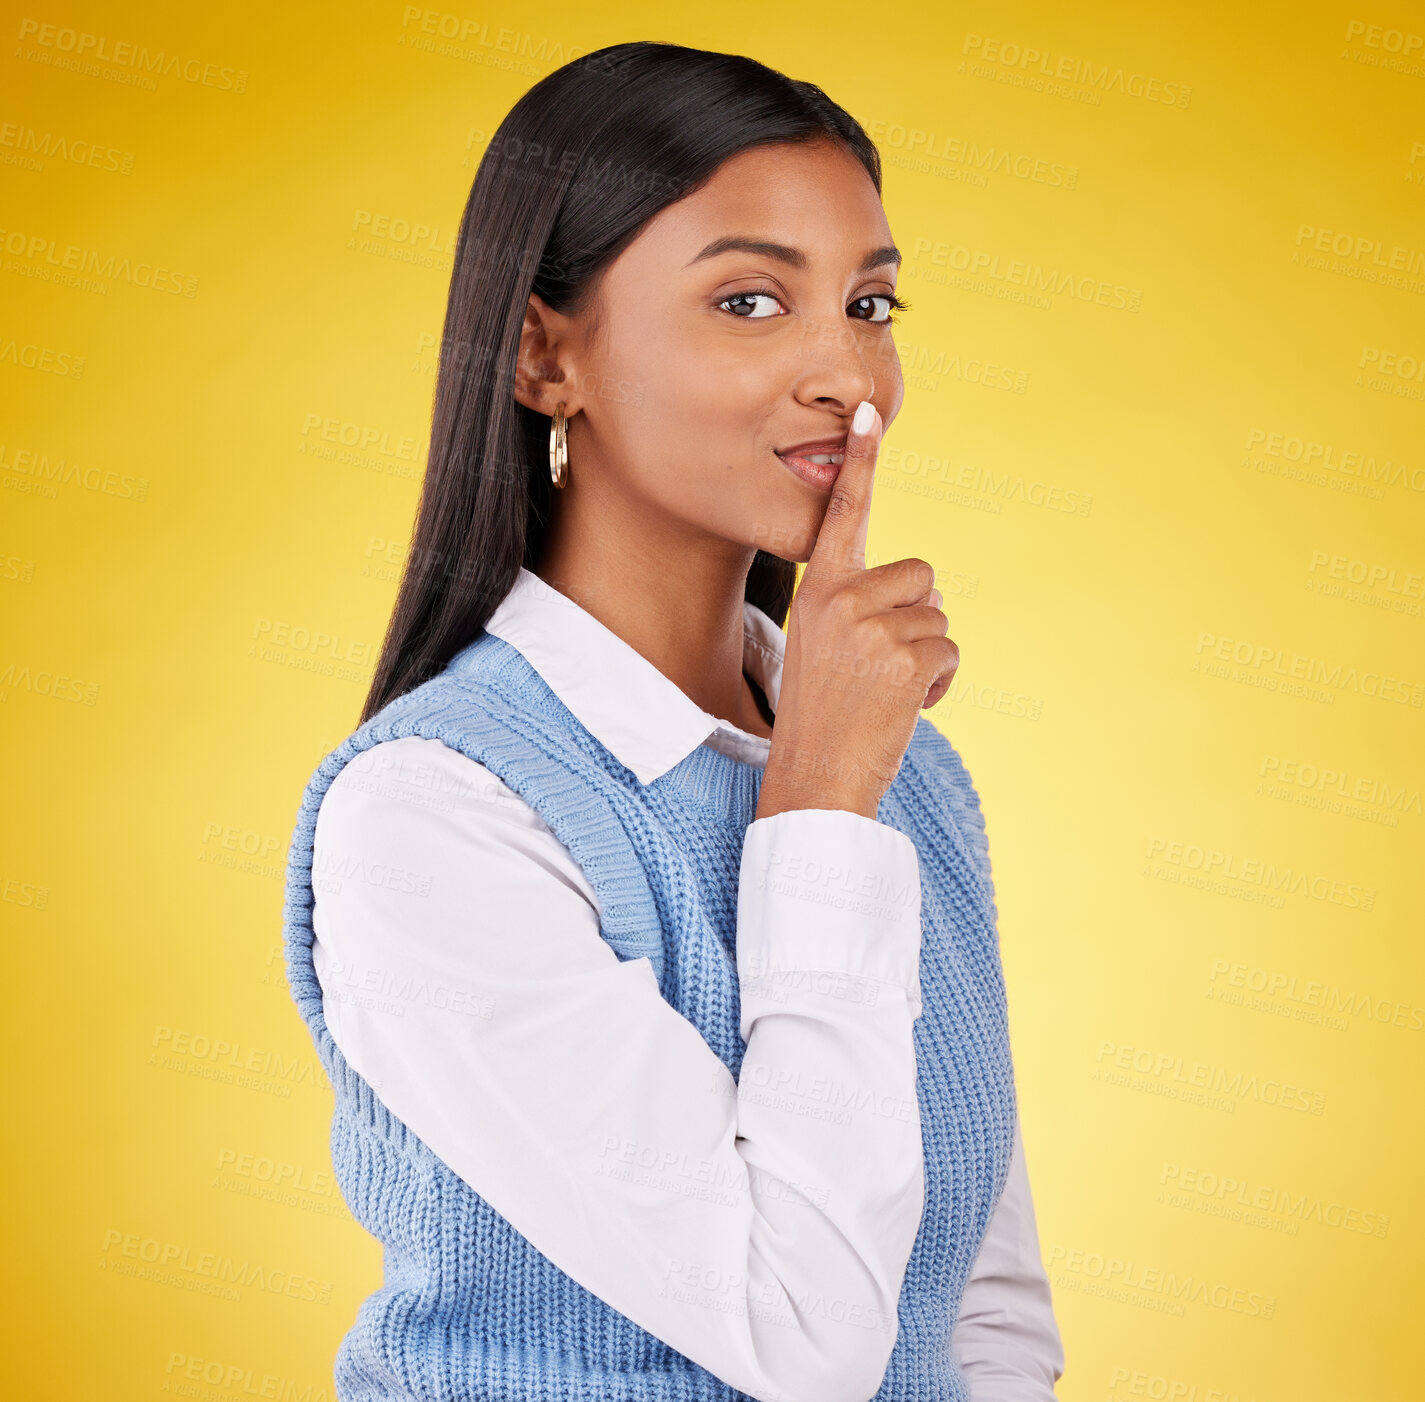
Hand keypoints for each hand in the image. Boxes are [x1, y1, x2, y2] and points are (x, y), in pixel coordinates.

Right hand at [756, 401, 958, 821]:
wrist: (815, 776)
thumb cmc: (823, 714)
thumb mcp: (824, 647)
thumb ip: (859, 607)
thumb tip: (925, 592)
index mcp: (819, 592)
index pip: (844, 517)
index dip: (861, 465)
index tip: (868, 415)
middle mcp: (842, 600)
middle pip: (922, 576)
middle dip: (917, 617)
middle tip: (879, 666)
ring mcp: (873, 628)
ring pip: (939, 617)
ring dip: (927, 655)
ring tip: (886, 691)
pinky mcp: (904, 658)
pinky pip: (950, 651)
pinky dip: (940, 682)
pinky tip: (904, 706)